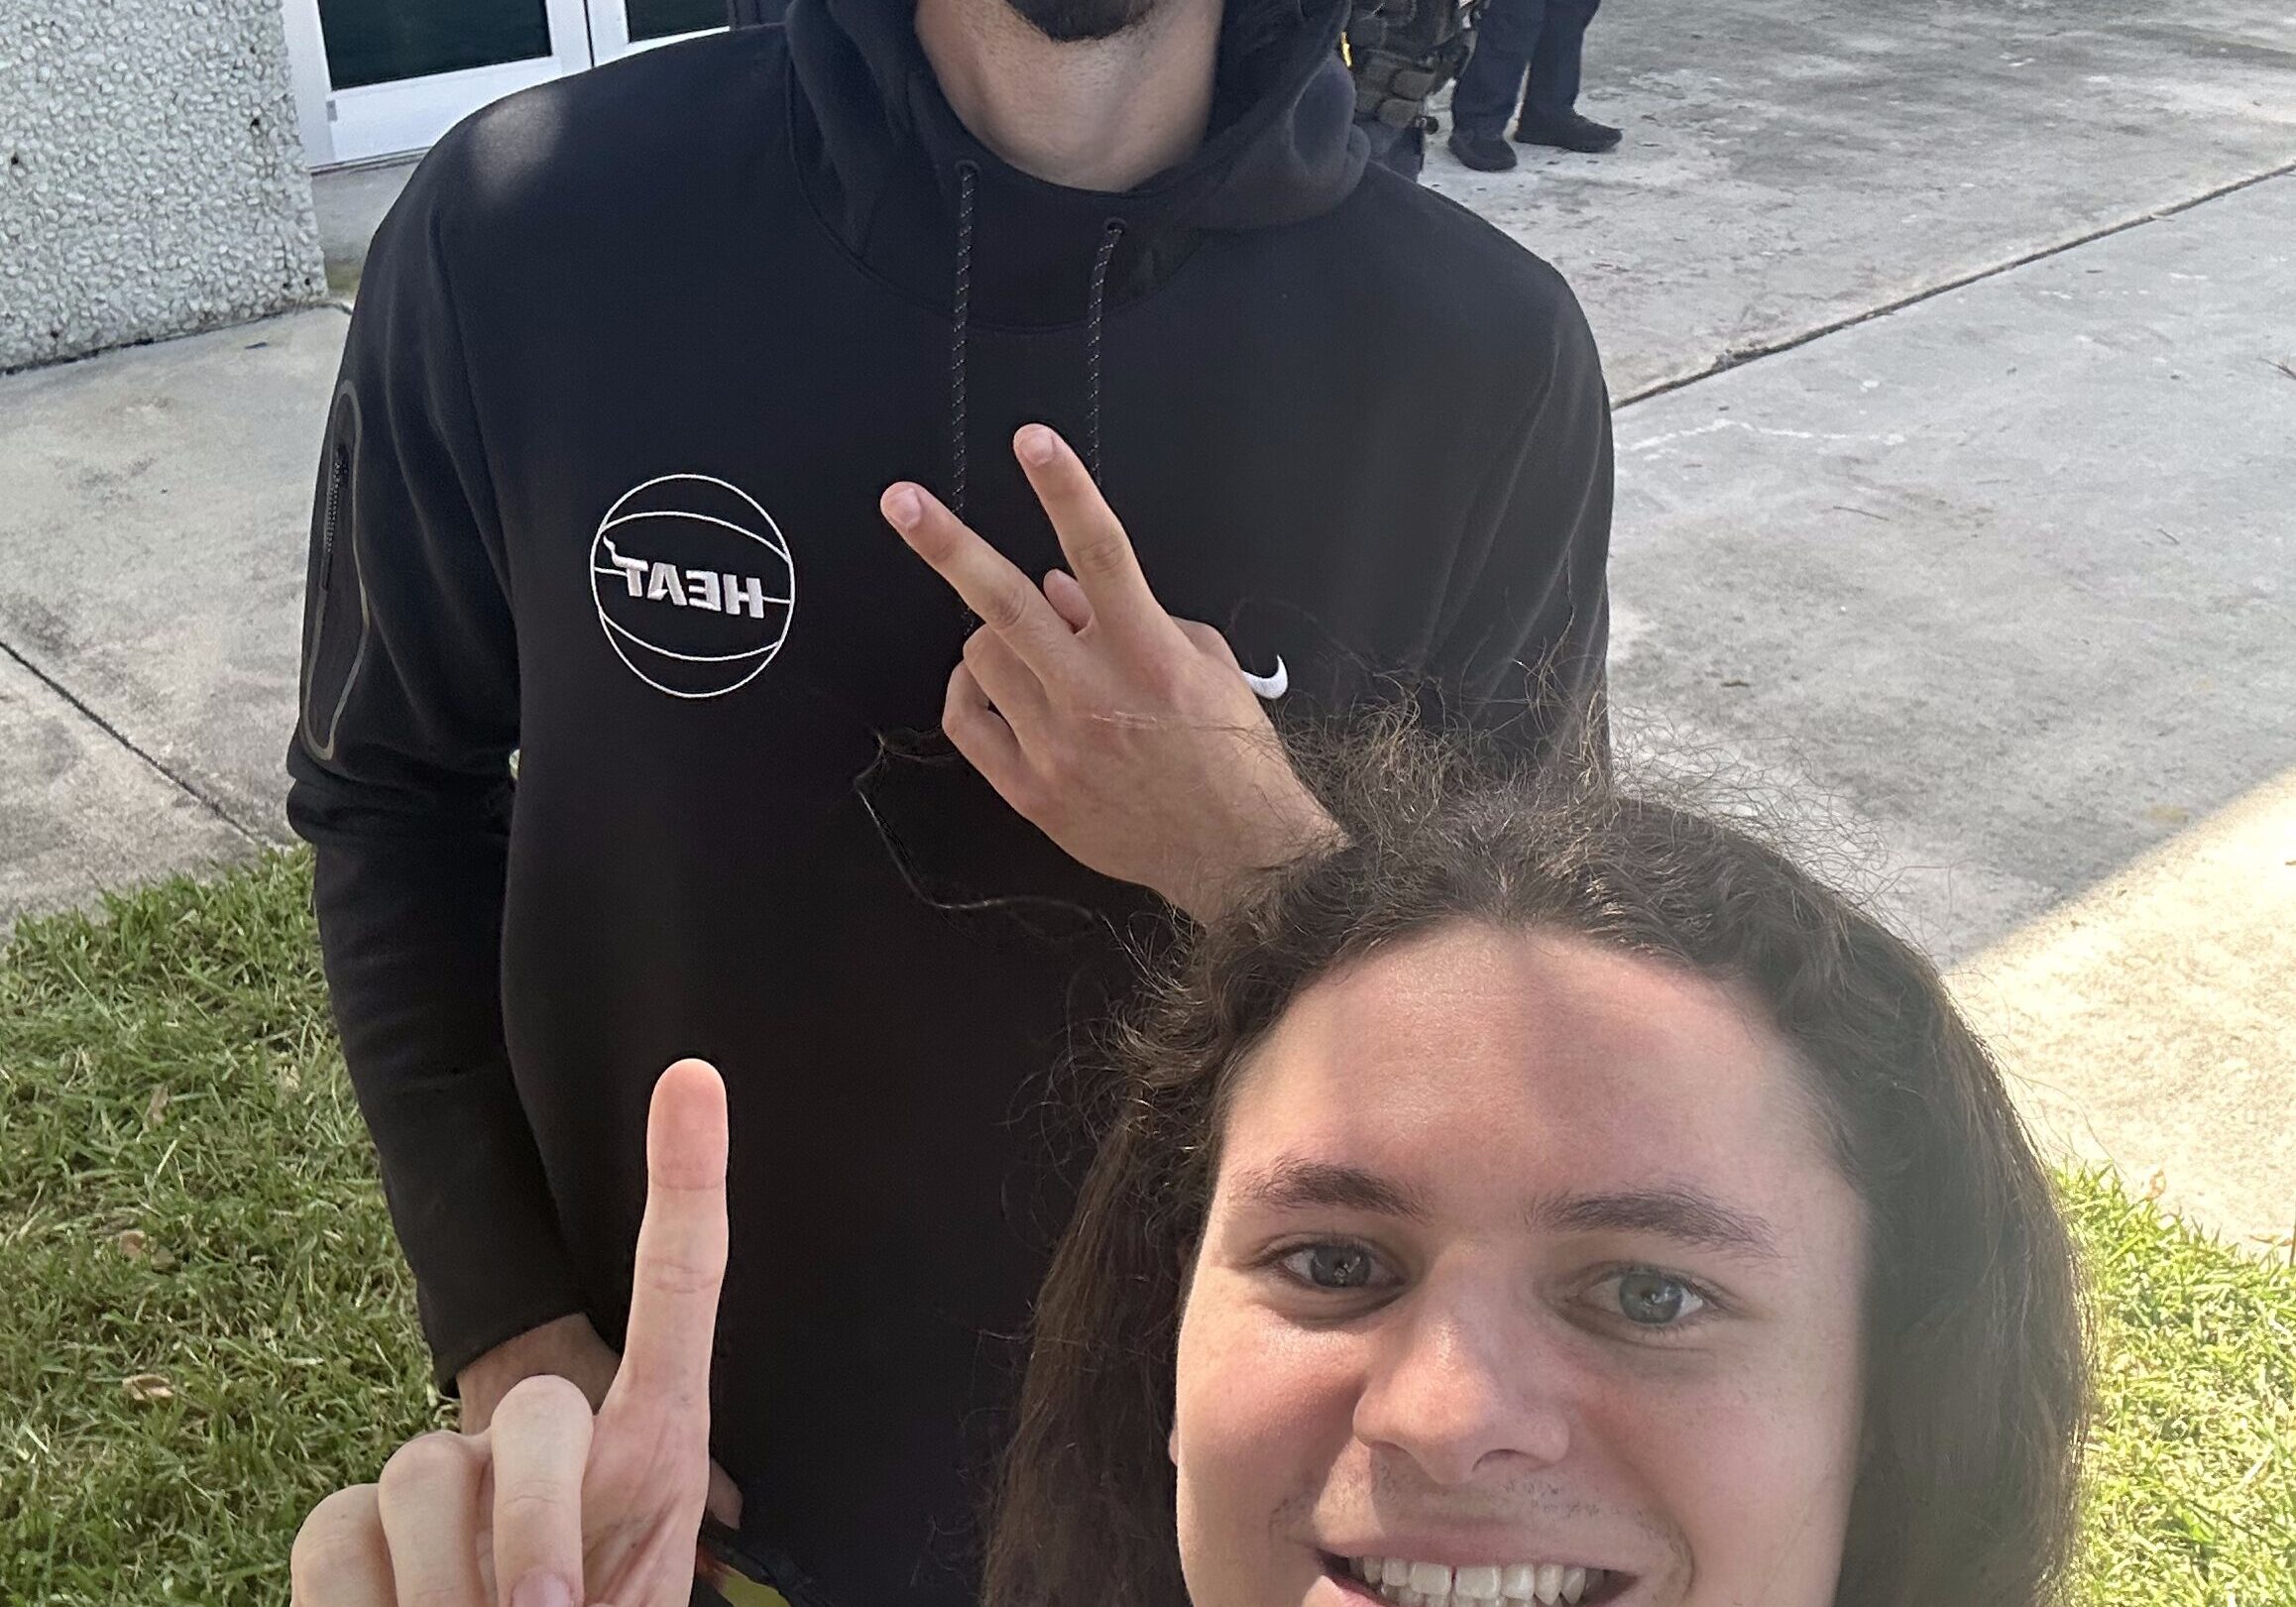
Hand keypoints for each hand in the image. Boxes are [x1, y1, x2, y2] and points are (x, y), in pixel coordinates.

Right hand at [291, 1059, 730, 1606]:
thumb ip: (660, 1514)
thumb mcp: (643, 1573)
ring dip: (453, 1584)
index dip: (686, 1182)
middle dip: (537, 1522)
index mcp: (643, 1439)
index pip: (674, 1286)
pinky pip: (338, 1534)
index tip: (694, 1079)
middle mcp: (538, 1432)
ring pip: (421, 1475)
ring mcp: (436, 1473)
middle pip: (536, 1414)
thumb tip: (697, 1512)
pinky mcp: (347, 1527)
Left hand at [882, 424, 1337, 920]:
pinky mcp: (1031, 790)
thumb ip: (1136, 615)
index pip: (1100, 554)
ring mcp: (1056, 746)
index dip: (1064, 490)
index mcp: (1150, 655)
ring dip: (994, 634)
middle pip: (1007, 604)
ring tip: (1030, 647)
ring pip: (982, 655)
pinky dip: (970, 688)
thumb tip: (1061, 583)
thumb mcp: (1205, 666)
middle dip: (949, 545)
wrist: (1237, 857)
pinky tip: (989, 682)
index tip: (1032, 440)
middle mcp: (1095, 695)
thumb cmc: (1230, 755)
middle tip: (901, 501)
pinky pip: (966, 721)